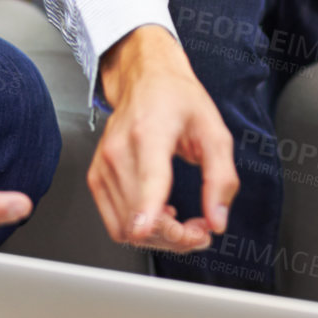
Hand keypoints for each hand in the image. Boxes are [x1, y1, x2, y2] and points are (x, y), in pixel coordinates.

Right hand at [90, 25, 237, 251]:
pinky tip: (162, 215)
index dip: (147, 210)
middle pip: (138, 216)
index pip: (146, 178)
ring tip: (185, 223)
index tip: (147, 230)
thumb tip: (217, 219)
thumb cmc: (178, 100)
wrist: (146, 79)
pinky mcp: (97, 178)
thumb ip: (221, 178)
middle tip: (202, 229)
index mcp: (150, 133)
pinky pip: (115, 222)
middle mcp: (119, 151)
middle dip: (175, 237)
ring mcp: (103, 166)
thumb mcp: (214, 132)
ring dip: (160, 238)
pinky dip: (140, 230)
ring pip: (125, 228)